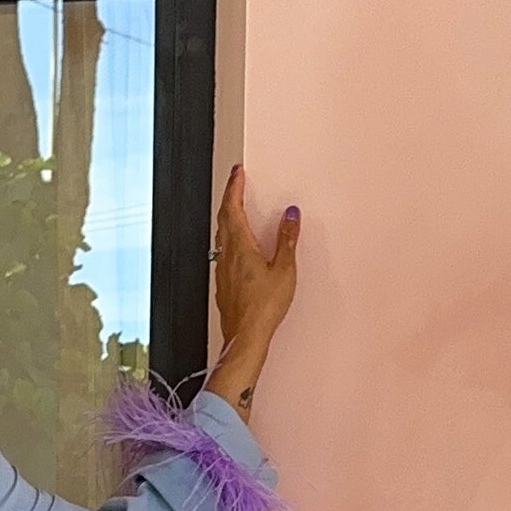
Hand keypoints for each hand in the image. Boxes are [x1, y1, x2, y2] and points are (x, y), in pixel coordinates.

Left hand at [208, 166, 299, 411]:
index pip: (232, 208)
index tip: (237, 173)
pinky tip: (237, 244)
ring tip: (236, 207)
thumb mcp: (284, 270)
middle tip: (236, 183)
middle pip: (223, 219)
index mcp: (240, 247)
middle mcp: (226, 255)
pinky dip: (229, 237)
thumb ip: (286, 240)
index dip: (234, 188)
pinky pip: (223, 251)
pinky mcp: (224, 282)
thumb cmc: (263, 308)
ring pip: (221, 235)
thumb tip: (290, 216)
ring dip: (227, 217)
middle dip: (229, 197)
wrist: (245, 337)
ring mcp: (222, 269)